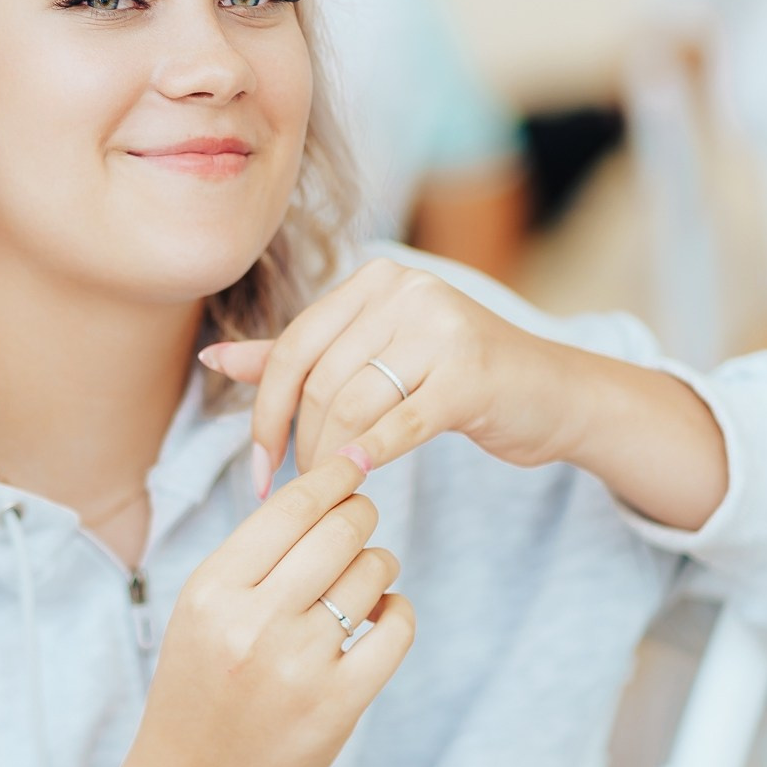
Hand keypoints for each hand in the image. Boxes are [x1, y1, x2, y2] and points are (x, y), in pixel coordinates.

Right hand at [116, 451, 413, 766]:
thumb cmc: (199, 688)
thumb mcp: (203, 612)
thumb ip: (255, 558)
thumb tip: (329, 493)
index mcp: (212, 590)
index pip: (292, 507)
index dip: (334, 475)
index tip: (355, 462)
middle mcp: (253, 622)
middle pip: (341, 529)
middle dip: (361, 514)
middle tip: (361, 521)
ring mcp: (298, 665)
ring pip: (373, 571)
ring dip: (378, 564)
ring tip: (361, 582)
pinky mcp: (337, 705)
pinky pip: (396, 627)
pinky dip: (397, 611)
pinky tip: (380, 616)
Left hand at [204, 258, 579, 491]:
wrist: (552, 394)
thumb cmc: (456, 377)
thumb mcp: (375, 355)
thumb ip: (296, 356)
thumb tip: (214, 357)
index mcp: (376, 280)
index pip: (294, 347)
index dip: (264, 412)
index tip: (258, 466)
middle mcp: (407, 290)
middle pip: (319, 379)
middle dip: (299, 442)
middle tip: (301, 486)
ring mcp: (442, 328)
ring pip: (351, 404)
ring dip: (331, 457)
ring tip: (333, 487)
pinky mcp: (469, 375)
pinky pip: (398, 424)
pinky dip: (371, 455)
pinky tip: (359, 479)